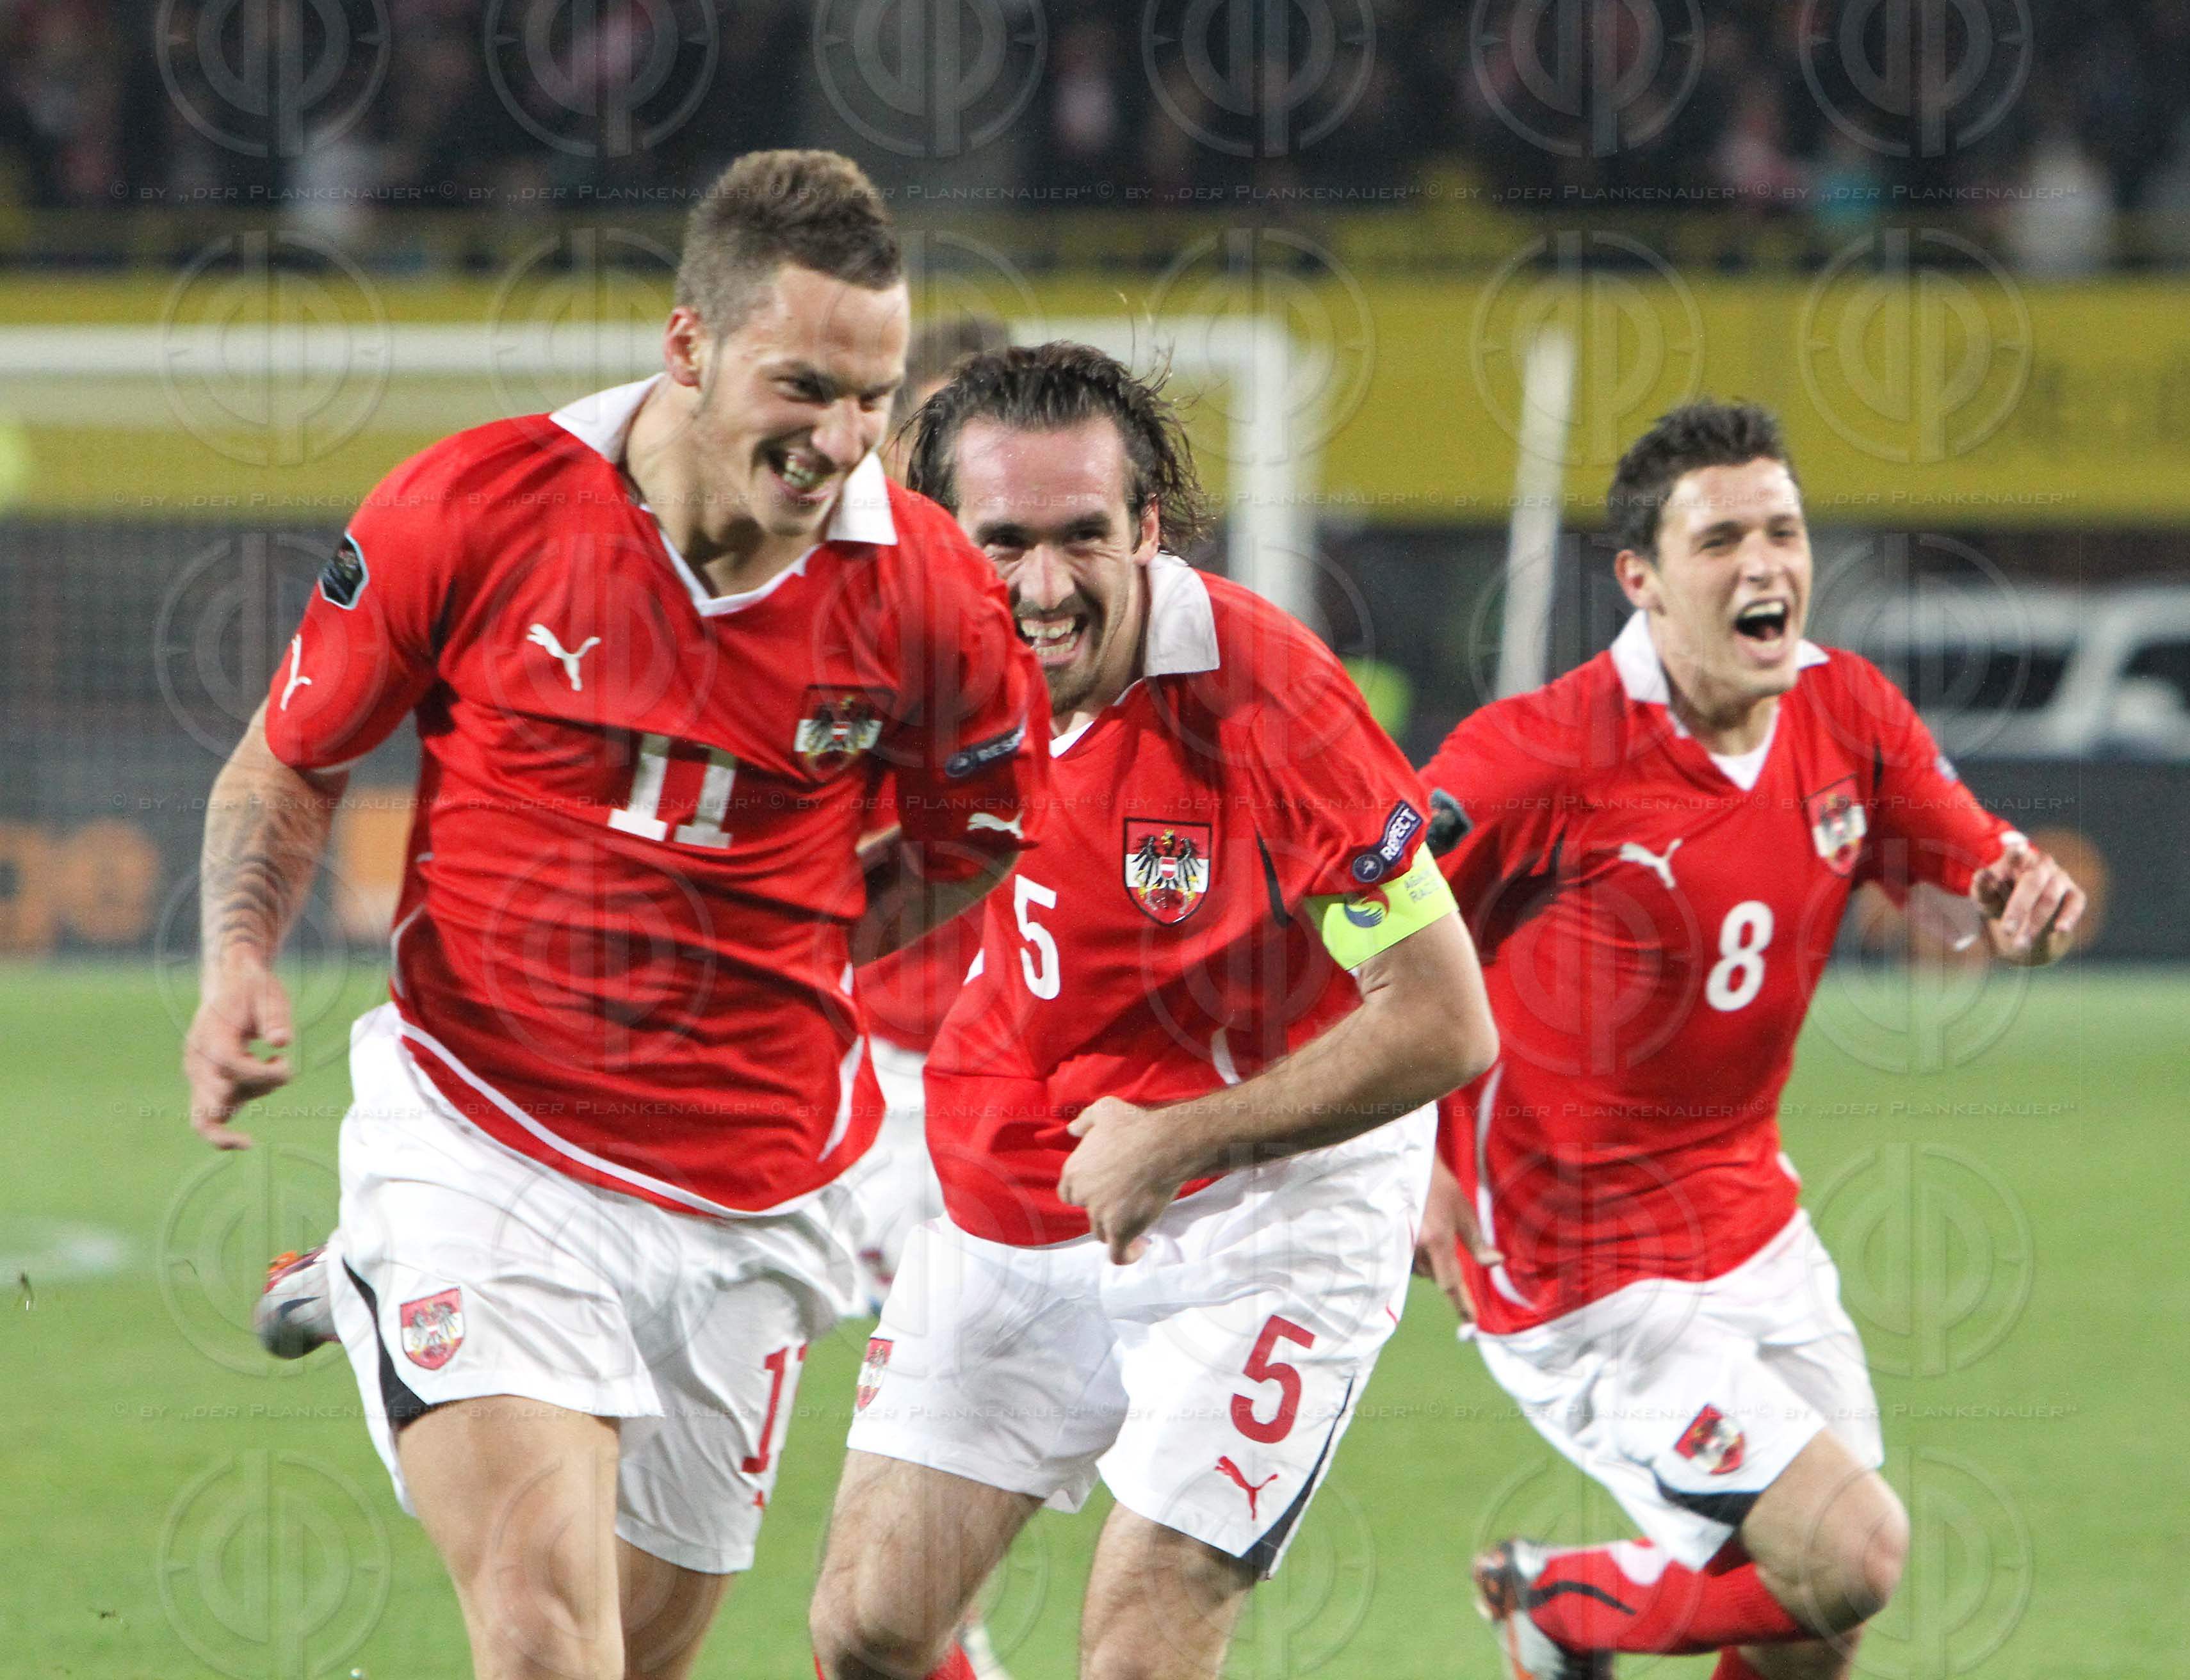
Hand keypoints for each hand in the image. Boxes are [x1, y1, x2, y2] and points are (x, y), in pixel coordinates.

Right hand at [183, 960, 294, 1148]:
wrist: (231, 983)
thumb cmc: (254, 990)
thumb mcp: (270, 995)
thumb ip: (275, 1018)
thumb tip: (282, 1042)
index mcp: (211, 1037)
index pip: (231, 1068)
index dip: (262, 1074)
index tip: (286, 1065)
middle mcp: (197, 1061)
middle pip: (212, 1105)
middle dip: (253, 1093)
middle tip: (281, 1070)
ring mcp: (197, 1075)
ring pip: (216, 1112)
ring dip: (253, 1095)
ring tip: (275, 1063)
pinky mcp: (205, 1082)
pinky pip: (212, 1113)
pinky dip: (239, 1108)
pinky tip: (267, 1087)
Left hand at [1058, 1098, 1188, 1264]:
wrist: (1163, 1146)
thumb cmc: (1136, 1126)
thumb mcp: (1104, 1110)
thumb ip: (1084, 1121)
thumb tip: (1071, 1130)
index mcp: (1074, 1171)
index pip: (1069, 1194)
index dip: (1086, 1194)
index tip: (1105, 1190)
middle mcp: (1083, 1196)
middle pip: (1089, 1213)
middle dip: (1104, 1210)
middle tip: (1126, 1201)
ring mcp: (1101, 1216)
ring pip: (1103, 1233)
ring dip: (1118, 1229)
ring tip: (1138, 1220)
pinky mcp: (1121, 1230)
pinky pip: (1118, 1255)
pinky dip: (1127, 1255)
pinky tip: (1139, 1248)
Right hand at [1412, 1153, 1499, 1328]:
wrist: (1405, 1165)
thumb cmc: (1438, 1186)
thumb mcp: (1463, 1211)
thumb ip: (1477, 1241)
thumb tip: (1496, 1263)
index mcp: (1438, 1241)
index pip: (1451, 1282)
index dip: (1462, 1304)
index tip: (1471, 1322)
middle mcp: (1417, 1248)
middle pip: (1436, 1277)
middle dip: (1444, 1268)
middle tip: (1445, 1240)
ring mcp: (1401, 1245)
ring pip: (1421, 1270)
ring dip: (1430, 1262)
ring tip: (1429, 1230)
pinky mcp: (1390, 1242)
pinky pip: (1408, 1261)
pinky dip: (1416, 1255)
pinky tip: (1417, 1232)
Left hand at [1971, 838, 2084, 965]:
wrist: (2022, 919)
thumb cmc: (1998, 900)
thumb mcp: (1985, 897)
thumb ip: (1982, 887)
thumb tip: (1982, 874)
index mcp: (2017, 858)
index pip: (2014, 855)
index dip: (2013, 858)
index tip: (2012, 859)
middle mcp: (2042, 864)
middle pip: (2032, 882)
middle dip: (2018, 908)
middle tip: (2006, 931)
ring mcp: (2060, 878)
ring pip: (2050, 898)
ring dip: (2035, 922)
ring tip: (2021, 944)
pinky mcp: (2075, 894)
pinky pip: (2076, 903)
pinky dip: (2068, 916)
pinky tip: (2060, 930)